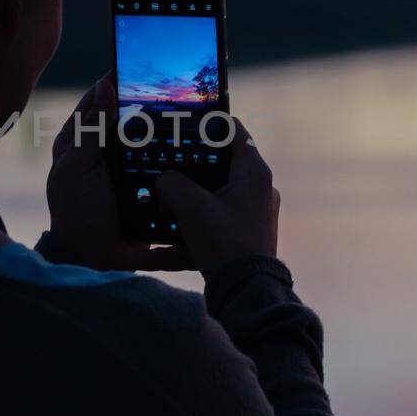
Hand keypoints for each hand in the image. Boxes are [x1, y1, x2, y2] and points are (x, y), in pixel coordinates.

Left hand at [44, 76, 193, 273]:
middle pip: (132, 116)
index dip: (120, 80)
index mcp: (84, 140)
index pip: (101, 99)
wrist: (93, 261)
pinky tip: (204, 146)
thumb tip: (103, 85)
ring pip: (153, 138)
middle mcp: (107, 150)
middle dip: (153, 101)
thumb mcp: (76, 169)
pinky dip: (182, 157)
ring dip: (171, 128)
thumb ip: (91, 129)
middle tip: (180, 82)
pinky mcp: (150, 187)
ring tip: (198, 109)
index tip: (143, 59)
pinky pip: (167, 166)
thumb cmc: (76, 213)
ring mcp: (130, 168)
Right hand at [155, 118, 279, 285]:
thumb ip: (171, 184)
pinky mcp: (242, 235)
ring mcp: (251, 214)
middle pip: (219, 164)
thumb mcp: (191, 207)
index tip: (183, 120)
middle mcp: (256, 189)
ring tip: (160, 200)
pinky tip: (159, 244)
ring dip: (186, 197)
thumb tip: (162, 182)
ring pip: (212, 194)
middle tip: (164, 161)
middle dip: (189, 165)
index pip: (233, 131)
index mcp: (253, 173)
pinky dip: (189, 227)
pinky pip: (211, 223)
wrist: (246, 294)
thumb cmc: (226, 245)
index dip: (208, 122)